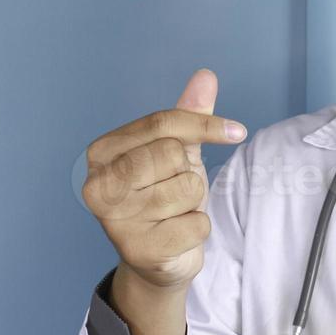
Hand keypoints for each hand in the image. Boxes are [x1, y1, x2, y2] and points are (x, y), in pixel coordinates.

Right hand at [81, 68, 247, 289]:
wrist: (159, 259)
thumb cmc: (164, 197)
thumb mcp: (178, 151)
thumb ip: (188, 114)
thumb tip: (206, 75)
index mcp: (101, 152)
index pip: (162, 123)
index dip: (205, 125)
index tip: (237, 131)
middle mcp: (98, 184)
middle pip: (172, 153)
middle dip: (188, 172)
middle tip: (175, 190)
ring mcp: (114, 220)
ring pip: (187, 189)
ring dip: (193, 203)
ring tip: (174, 214)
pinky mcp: (138, 250)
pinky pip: (196, 224)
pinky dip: (198, 229)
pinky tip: (178, 236)